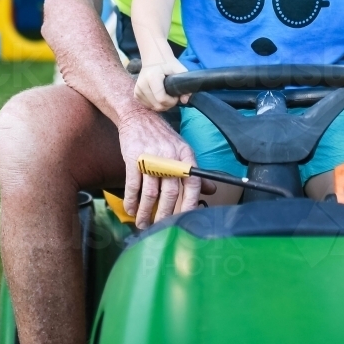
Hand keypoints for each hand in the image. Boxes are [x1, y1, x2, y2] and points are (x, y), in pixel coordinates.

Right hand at [118, 105, 202, 228]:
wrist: (139, 116)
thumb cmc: (162, 137)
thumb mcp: (182, 150)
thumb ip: (194, 172)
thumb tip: (212, 190)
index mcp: (186, 155)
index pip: (192, 184)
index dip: (190, 204)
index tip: (185, 220)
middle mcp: (170, 157)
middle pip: (170, 193)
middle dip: (164, 214)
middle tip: (160, 227)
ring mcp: (151, 158)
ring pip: (150, 193)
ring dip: (145, 212)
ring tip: (143, 223)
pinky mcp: (133, 158)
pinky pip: (133, 186)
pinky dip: (131, 201)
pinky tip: (131, 210)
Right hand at [134, 58, 188, 110]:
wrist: (153, 57)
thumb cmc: (167, 64)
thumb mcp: (179, 70)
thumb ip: (185, 86)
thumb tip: (185, 101)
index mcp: (152, 77)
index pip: (161, 98)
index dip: (172, 101)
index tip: (176, 95)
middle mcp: (142, 84)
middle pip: (157, 105)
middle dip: (168, 104)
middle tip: (173, 96)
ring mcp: (137, 90)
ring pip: (152, 107)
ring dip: (162, 105)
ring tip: (166, 95)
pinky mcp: (136, 94)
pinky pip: (147, 106)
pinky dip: (155, 104)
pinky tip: (159, 97)